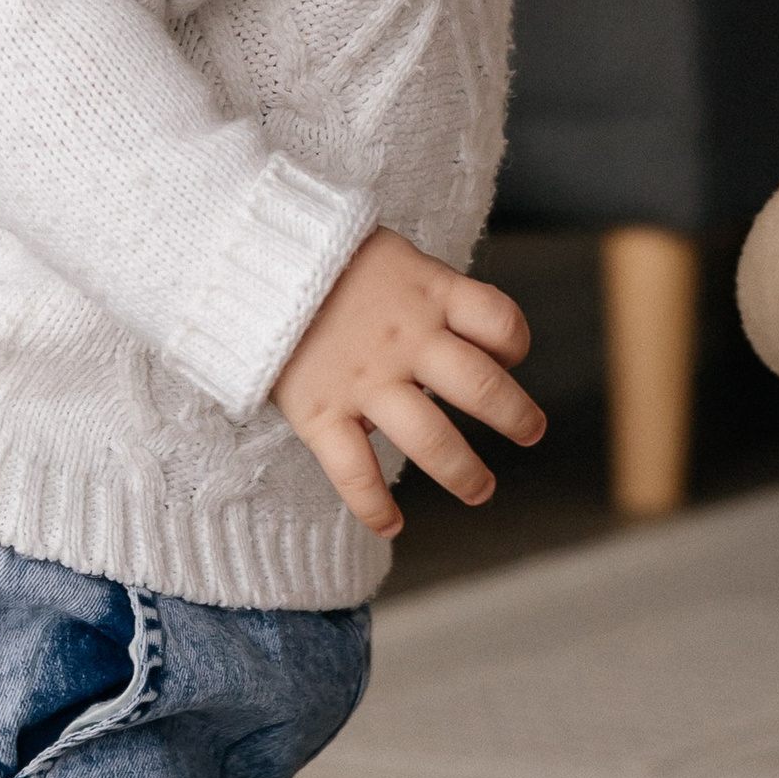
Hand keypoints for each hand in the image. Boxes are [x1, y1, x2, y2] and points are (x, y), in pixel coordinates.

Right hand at [274, 230, 543, 539]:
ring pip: (431, 438)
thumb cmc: (320, 255)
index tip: (509, 357)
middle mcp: (406, 338)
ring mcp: (365, 378)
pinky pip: (355, 470)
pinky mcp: (320, 410)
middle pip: (482, 387)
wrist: (247, 255)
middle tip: (531, 432)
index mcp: (428, 291)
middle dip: (516, 416)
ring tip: (481, 489)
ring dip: (464, 471)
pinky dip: (374, 506)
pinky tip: (391, 525)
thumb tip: (455, 323)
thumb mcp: (387, 252)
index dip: (514, 344)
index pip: (500, 322)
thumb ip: (422, 288)